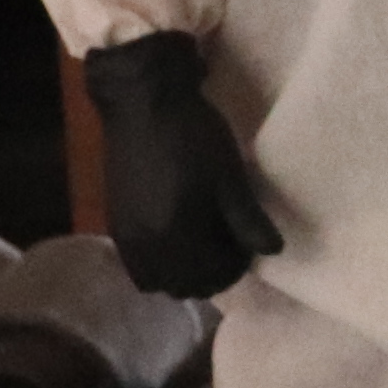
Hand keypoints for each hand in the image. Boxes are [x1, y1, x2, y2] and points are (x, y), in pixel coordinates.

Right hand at [81, 32, 280, 301]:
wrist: (143, 100)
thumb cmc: (193, 135)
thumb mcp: (229, 175)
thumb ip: (247, 219)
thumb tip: (272, 252)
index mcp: (177, 235)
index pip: (213, 278)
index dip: (236, 267)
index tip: (248, 247)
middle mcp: (146, 246)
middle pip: (184, 286)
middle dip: (211, 275)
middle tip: (230, 247)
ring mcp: (126, 237)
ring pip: (158, 282)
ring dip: (183, 274)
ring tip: (204, 245)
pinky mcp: (115, 223)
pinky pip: (137, 266)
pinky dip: (159, 264)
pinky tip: (177, 239)